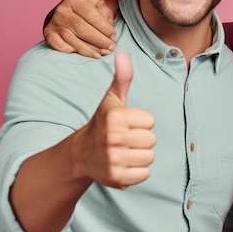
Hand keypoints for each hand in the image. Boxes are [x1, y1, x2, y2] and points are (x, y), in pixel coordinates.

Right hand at [44, 0, 120, 57]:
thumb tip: (109, 26)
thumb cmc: (87, 8)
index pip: (91, 15)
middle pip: (82, 29)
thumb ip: (106, 11)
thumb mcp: (98, 3)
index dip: (104, 28)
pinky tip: (87, 53)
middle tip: (110, 47)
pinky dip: (75, 52)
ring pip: (73, 40)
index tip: (113, 36)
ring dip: (90, 50)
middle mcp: (61, 9)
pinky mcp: (49, 34)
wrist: (68, 12)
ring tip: (103, 53)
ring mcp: (53, 22)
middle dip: (99, 41)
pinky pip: (61, 47)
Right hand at [72, 51, 155, 187]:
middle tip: (124, 139)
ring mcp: (113, 159)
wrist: (81, 154)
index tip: (126, 124)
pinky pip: (144, 175)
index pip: (151, 121)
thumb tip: (122, 53)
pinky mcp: (116, 177)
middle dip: (141, 140)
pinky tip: (123, 165)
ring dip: (140, 156)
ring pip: (149, 158)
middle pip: (151, 140)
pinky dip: (137, 172)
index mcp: (116, 116)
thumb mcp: (112, 99)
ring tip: (123, 151)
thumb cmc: (103, 122)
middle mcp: (113, 137)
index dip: (141, 122)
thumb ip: (122, 77)